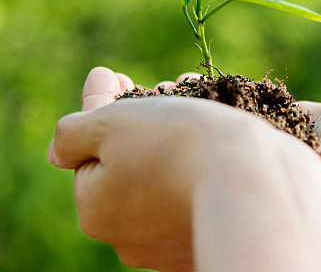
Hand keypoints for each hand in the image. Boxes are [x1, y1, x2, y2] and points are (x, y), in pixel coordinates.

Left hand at [48, 68, 320, 271]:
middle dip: (145, 121)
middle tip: (169, 88)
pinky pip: (204, 192)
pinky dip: (212, 162)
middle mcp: (128, 238)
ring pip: (168, 175)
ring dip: (180, 136)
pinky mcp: (212, 239)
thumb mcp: (113, 124)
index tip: (118, 75)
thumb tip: (59, 145)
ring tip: (205, 103)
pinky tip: (231, 136)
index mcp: (96, 209)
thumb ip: (75, 131)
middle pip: (130, 165)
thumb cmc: (182, 146)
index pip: (91, 149)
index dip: (105, 107)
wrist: (261, 187)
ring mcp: (172, 245)